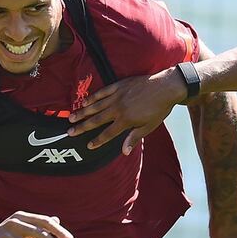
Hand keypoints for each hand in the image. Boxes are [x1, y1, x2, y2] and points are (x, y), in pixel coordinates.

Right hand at [68, 67, 186, 154]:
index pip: (108, 133)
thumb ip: (134, 138)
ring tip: (71, 117)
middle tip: (70, 131)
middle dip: (82, 127)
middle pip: (96, 120)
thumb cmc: (159, 109)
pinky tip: (84, 102)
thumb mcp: (149, 127)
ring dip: (82, 112)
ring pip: (95, 106)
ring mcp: (117, 96)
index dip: (97, 140)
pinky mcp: (119, 85)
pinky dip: (92, 97)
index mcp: (126, 120)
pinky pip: (102, 92)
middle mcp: (118, 108)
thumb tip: (123, 152)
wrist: (166, 87)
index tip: (89, 145)